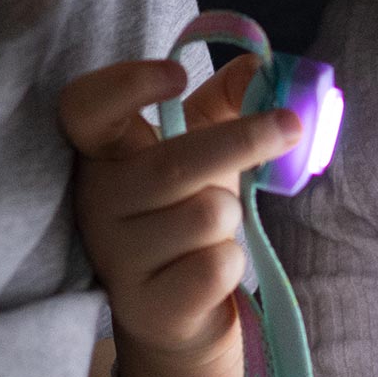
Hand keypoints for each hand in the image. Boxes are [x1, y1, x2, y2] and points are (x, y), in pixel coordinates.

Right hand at [61, 52, 303, 376]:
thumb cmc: (189, 205)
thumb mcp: (204, 141)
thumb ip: (230, 97)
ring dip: (231, 214)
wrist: (178, 309)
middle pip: (172, 164)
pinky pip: (215, 266)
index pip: (84, 107)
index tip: (179, 75)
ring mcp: (116, 258)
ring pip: (205, 215)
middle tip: (292, 125)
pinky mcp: (146, 307)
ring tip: (214, 228)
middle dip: (243, 141)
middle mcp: (97, 202)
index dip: (125, 85)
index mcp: (105, 152)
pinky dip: (231, 262)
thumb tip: (260, 67)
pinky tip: (210, 270)